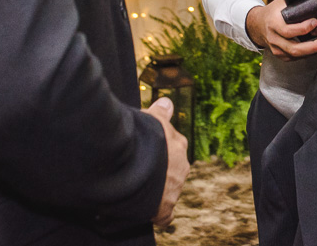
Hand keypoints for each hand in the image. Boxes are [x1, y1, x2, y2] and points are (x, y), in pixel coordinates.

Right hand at [144, 97, 188, 227]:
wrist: (136, 162)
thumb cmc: (142, 136)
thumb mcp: (151, 118)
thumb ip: (160, 112)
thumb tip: (167, 102)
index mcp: (179, 144)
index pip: (173, 147)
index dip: (159, 149)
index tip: (145, 150)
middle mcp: (181, 166)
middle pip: (172, 169)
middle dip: (159, 170)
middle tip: (138, 168)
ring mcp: (174, 188)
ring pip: (169, 189)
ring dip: (156, 189)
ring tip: (136, 186)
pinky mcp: (164, 207)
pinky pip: (165, 215)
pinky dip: (158, 214)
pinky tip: (149, 212)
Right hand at [245, 0, 316, 60]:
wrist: (257, 25)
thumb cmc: (273, 11)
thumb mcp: (281, 2)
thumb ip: (296, 0)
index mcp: (273, 23)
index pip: (287, 30)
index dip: (302, 28)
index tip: (315, 22)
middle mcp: (273, 38)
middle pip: (294, 48)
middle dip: (313, 45)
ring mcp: (276, 49)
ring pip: (296, 55)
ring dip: (314, 50)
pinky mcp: (280, 55)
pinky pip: (296, 58)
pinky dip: (308, 53)